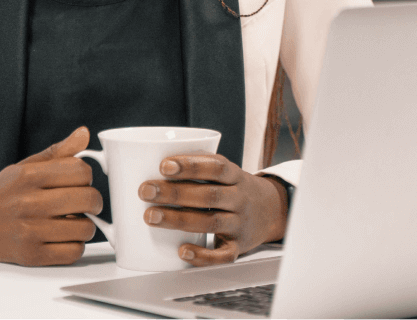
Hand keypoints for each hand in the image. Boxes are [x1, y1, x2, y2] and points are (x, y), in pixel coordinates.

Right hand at [0, 127, 102, 265]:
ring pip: (85, 228)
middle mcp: (28, 202)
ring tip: (73, 222)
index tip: (81, 182)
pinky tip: (64, 238)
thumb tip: (84, 134)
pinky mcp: (31, 256)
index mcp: (27, 176)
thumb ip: (57, 153)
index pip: (80, 170)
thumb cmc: (3, 195)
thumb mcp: (24, 168)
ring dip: (85, 226)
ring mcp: (29, 231)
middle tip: (87, 204)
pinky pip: (74, 252)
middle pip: (88, 199)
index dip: (87, 176)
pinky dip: (75, 246)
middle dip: (94, 202)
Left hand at [138, 153, 290, 265]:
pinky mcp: (237, 247)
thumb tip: (146, 161)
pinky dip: (202, 255)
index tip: (164, 165)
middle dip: (174, 192)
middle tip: (146, 190)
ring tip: (150, 215)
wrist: (270, 212)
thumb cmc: (234, 190)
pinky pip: (221, 255)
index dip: (191, 165)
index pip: (216, 167)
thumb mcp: (226, 173)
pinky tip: (182, 251)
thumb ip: (197, 167)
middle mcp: (240, 199)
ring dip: (178, 219)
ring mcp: (240, 224)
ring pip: (210, 222)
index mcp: (235, 176)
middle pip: (208, 195)